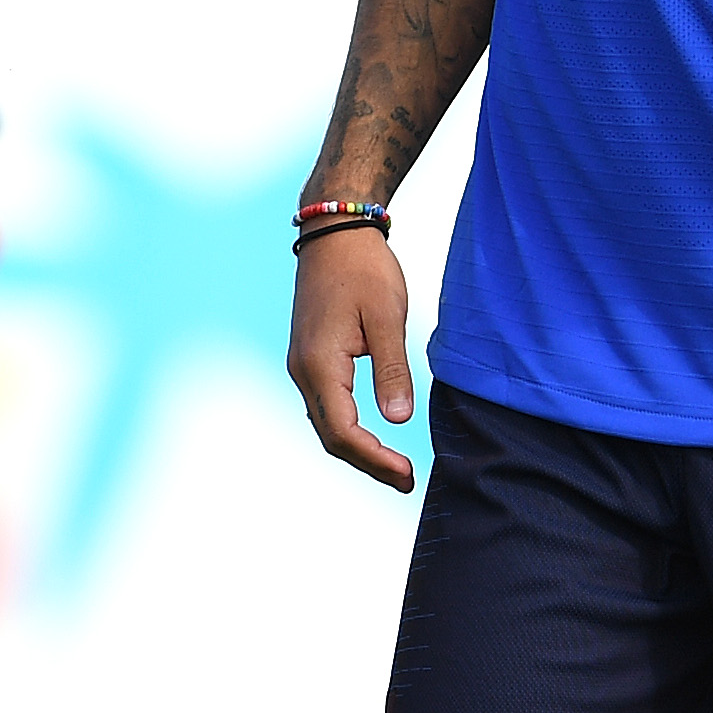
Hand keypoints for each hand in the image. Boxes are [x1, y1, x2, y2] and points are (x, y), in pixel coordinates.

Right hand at [288, 226, 417, 490]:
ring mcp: (303, 364)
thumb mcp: (388, 317)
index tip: (408, 474)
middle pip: (330, 436)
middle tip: (407, 480)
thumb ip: (392, 370)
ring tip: (395, 466)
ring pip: (326, 424)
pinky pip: (326, 407)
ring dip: (358, 449)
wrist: (334, 233)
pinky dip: (349, 429)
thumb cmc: (364, 269)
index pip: (344, 432)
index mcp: (320, 364)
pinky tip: (374, 435)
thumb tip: (397, 420)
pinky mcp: (311, 357)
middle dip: (368, 464)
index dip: (376, 460)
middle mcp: (303, 370)